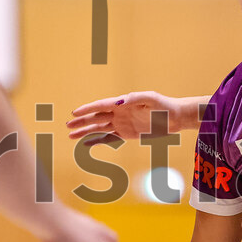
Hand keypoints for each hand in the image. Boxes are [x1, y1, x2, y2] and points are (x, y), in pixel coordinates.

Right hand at [66, 91, 195, 141]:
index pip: (101, 106)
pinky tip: (86, 144)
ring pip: (99, 128)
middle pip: (96, 117)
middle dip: (82, 121)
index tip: (74, 113)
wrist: (174, 117)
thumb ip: (134, 98)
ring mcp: (122, 124)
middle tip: (67, 126)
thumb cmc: (163, 105)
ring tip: (71, 135)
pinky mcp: (127, 134)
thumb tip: (119, 101)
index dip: (87, 109)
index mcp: (122, 103)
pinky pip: (109, 138)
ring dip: (85, 132)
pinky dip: (98, 141)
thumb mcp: (151, 98)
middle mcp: (119, 113)